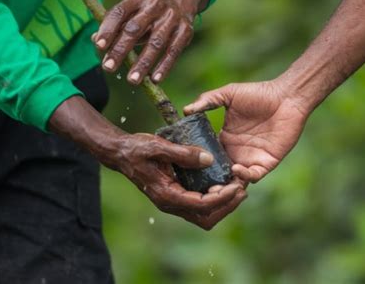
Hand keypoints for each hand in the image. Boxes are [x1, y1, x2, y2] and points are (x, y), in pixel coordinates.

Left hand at [93, 0, 211, 84]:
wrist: (180, 0)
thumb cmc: (146, 13)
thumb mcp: (131, 13)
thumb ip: (114, 26)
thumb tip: (97, 41)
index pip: (119, 12)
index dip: (108, 29)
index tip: (99, 46)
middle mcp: (154, 5)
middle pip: (135, 28)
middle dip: (121, 50)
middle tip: (108, 68)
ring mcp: (172, 17)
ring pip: (156, 43)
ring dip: (143, 63)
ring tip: (132, 81)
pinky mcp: (185, 30)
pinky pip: (173, 51)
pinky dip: (164, 66)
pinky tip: (155, 80)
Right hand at [99, 133, 246, 229]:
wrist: (122, 154)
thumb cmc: (137, 149)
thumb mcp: (159, 147)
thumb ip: (183, 153)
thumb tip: (209, 160)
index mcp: (167, 195)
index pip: (202, 205)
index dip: (222, 198)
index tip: (237, 186)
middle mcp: (171, 204)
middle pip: (206, 218)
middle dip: (227, 206)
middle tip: (242, 189)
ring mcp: (174, 202)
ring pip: (204, 215)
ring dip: (223, 204)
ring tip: (237, 187)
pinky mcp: (177, 195)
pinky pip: (200, 205)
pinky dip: (215, 198)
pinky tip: (223, 182)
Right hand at [184, 81, 309, 182]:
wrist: (286, 97)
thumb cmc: (258, 93)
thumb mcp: (229, 94)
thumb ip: (207, 100)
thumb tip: (186, 110)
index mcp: (225, 139)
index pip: (208, 155)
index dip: (198, 162)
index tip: (186, 165)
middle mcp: (236, 152)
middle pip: (219, 172)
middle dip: (210, 181)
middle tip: (198, 184)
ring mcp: (251, 158)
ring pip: (235, 180)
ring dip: (225, 185)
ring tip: (215, 185)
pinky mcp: (266, 163)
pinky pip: (253, 176)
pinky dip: (244, 176)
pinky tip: (236, 169)